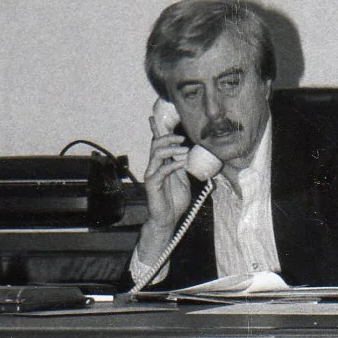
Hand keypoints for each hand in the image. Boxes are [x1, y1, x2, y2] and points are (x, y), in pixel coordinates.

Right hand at [138, 118, 191, 260]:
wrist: (169, 218)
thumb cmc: (175, 200)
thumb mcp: (182, 179)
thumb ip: (181, 166)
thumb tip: (185, 152)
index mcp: (161, 164)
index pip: (157, 144)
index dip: (155, 131)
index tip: (153, 118)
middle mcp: (154, 167)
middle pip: (156, 144)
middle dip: (168, 138)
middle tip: (182, 138)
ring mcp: (152, 175)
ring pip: (157, 154)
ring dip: (172, 150)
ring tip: (184, 151)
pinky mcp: (152, 184)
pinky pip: (161, 170)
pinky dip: (173, 165)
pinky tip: (182, 163)